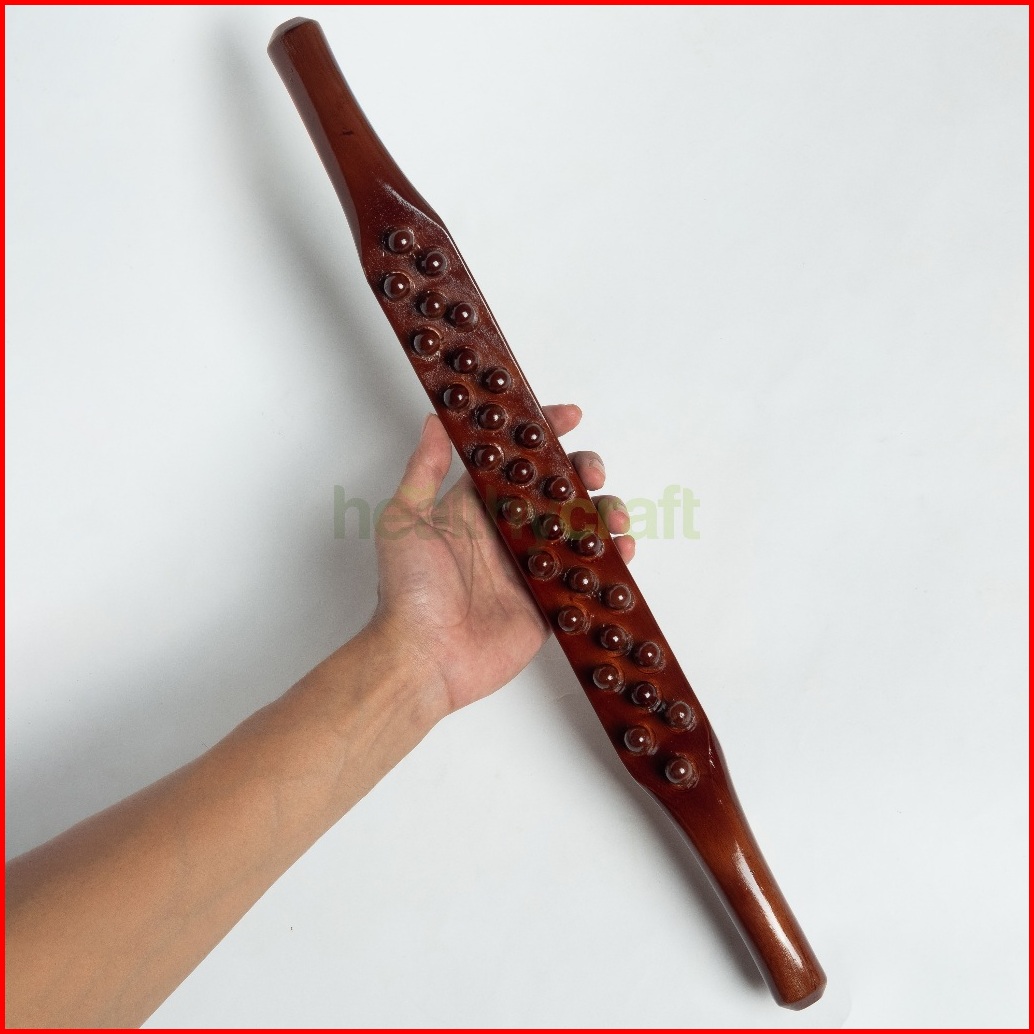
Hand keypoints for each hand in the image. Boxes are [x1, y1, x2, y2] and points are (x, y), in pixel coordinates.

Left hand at [369, 403, 633, 715]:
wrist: (423, 657)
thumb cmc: (409, 588)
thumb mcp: (406, 519)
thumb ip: (423, 469)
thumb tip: (436, 417)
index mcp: (476, 508)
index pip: (517, 464)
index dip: (544, 437)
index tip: (570, 416)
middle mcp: (507, 534)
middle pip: (556, 493)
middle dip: (583, 475)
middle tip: (594, 474)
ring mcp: (530, 569)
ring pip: (578, 531)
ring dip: (603, 515)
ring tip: (614, 516)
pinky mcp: (547, 604)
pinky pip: (585, 577)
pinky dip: (610, 563)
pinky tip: (623, 552)